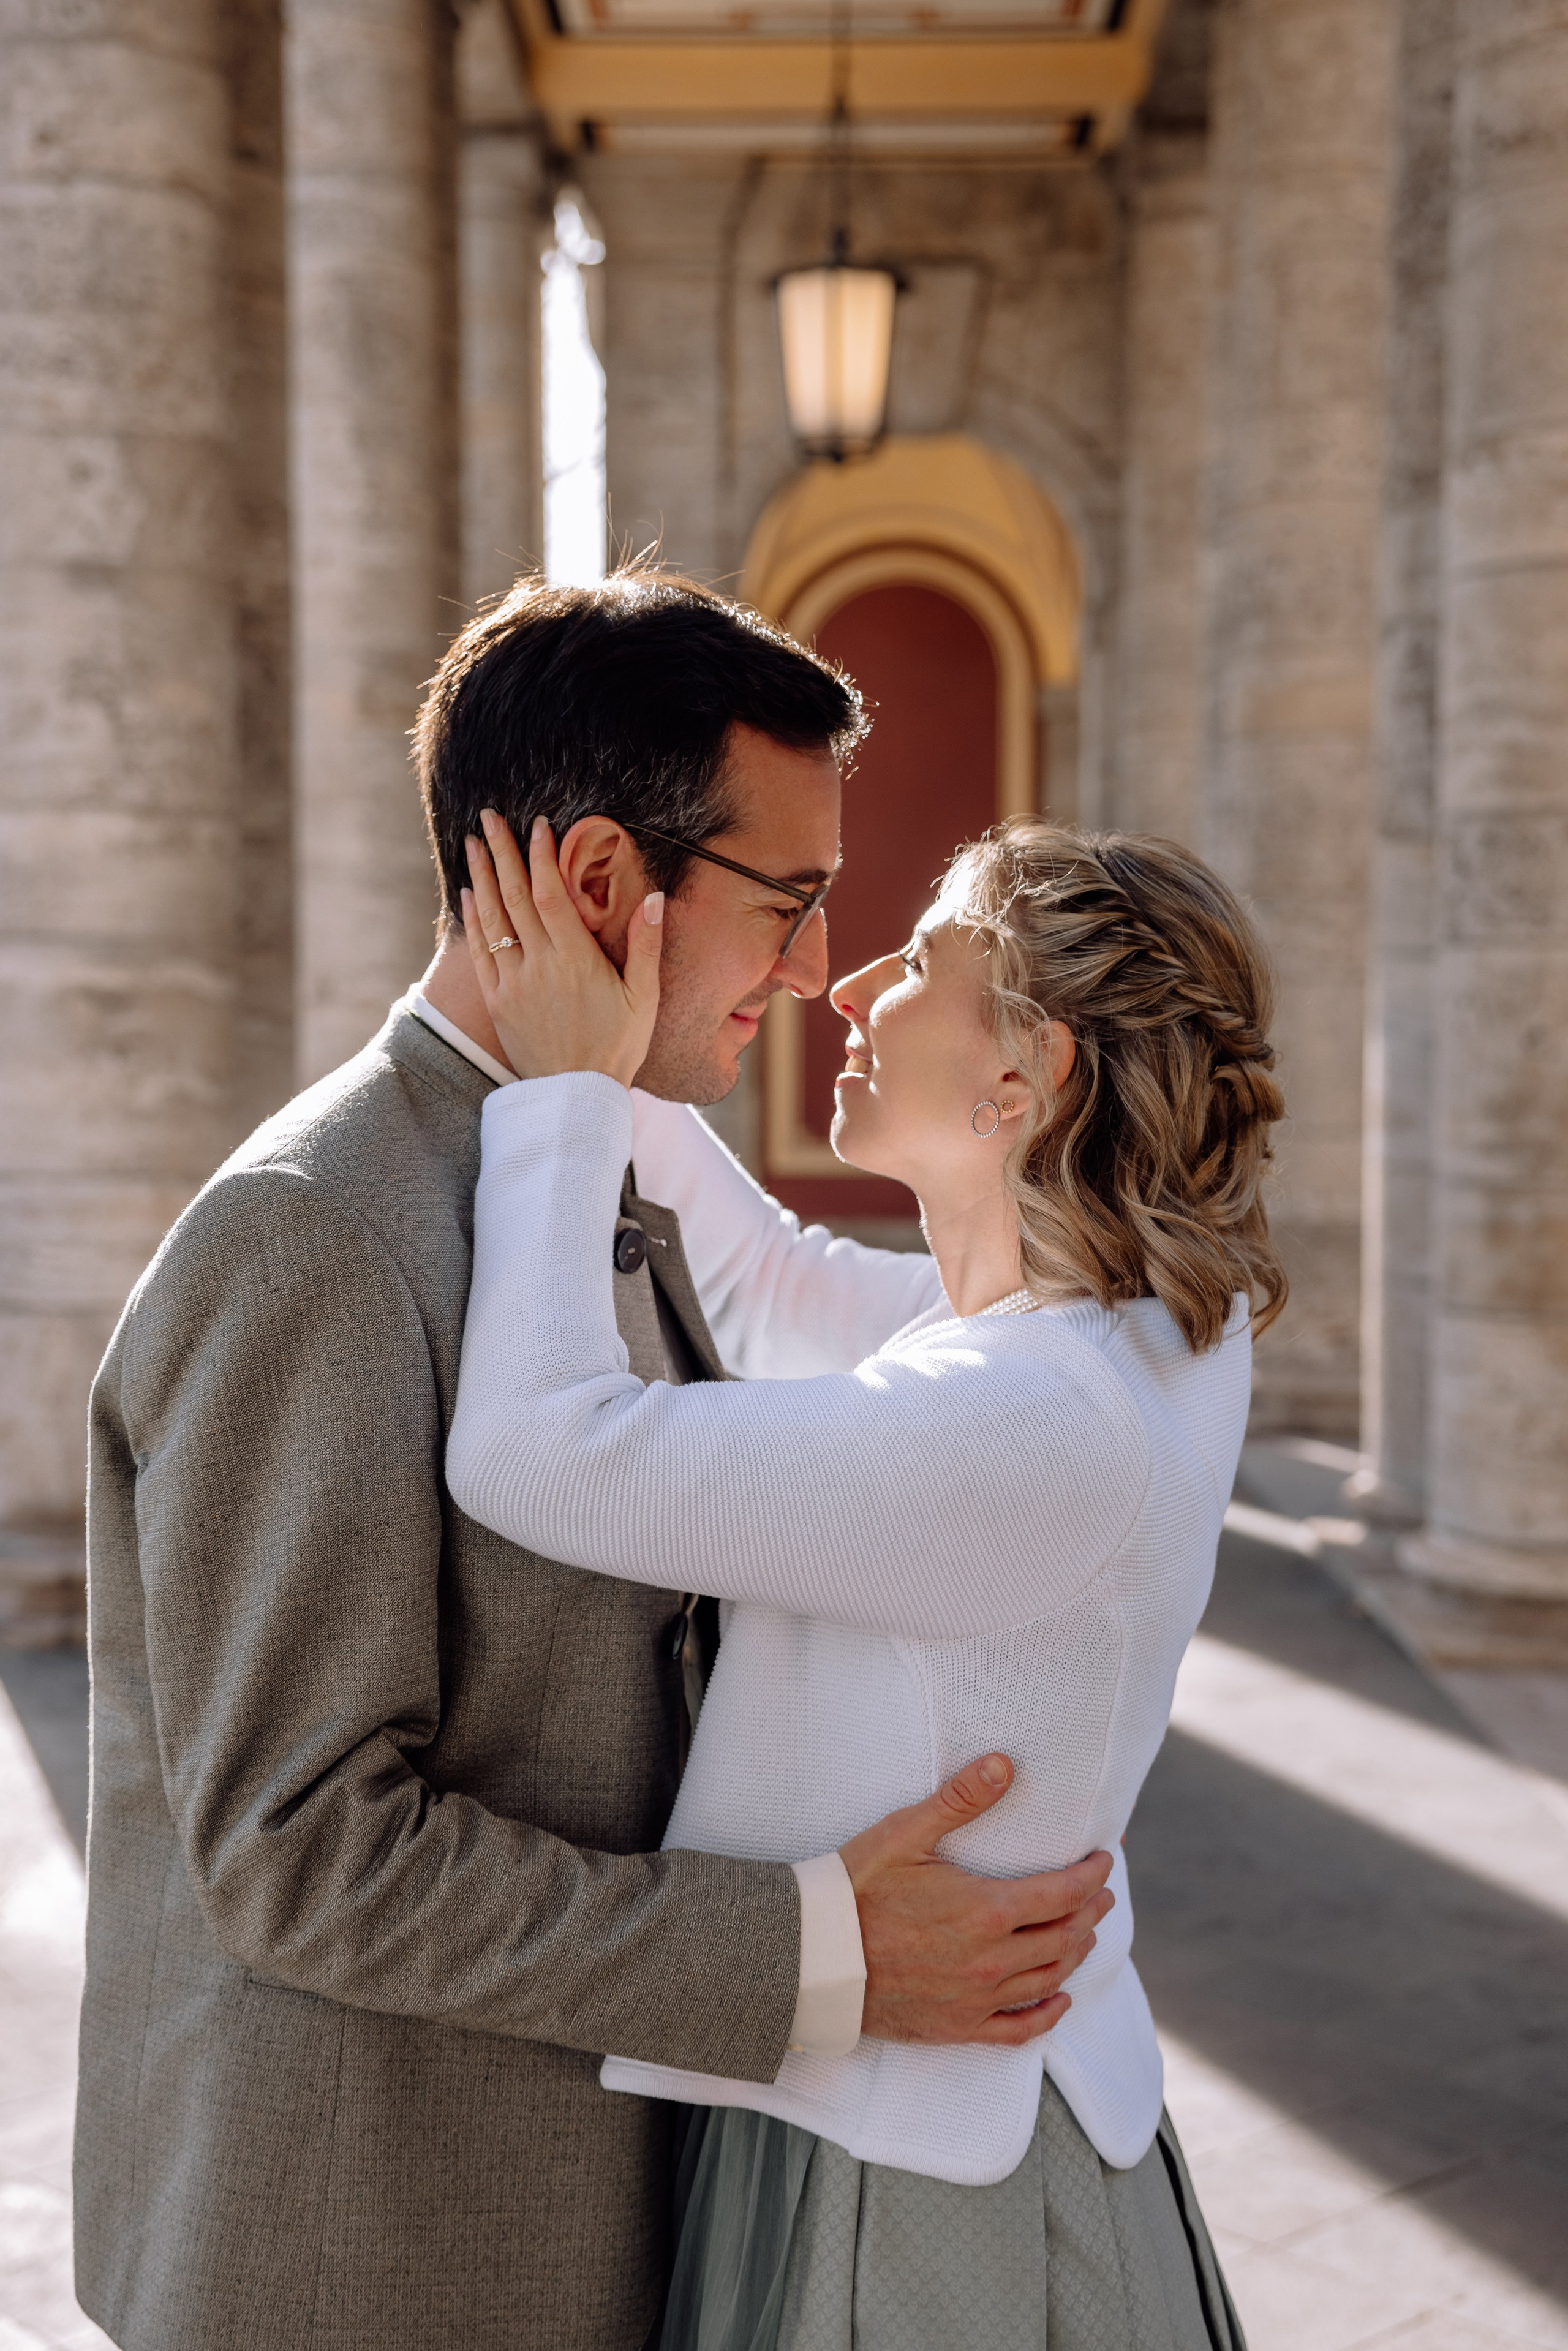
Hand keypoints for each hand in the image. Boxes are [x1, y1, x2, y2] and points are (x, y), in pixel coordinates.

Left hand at [463, 811, 662, 1087]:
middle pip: (515, 895)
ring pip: (492, 918)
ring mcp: (513, 983)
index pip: (551, 893)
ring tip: (473, 843)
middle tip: (490, 817)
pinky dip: (474, 918)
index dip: (541, 855)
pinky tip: (470, 894)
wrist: (575, 1098)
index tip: (537, 825)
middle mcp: (539, 965)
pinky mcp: (497, 1002)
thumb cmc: (617, 1050)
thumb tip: (656, 899)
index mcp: (576, 959)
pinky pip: (480, 951)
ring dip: (481, 875)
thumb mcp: (644, 1000)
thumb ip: (647, 947)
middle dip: (502, 851)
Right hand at [841, 1754, 1113, 2046]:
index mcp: (986, 1910)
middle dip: (1090, 1911)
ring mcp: (977, 1999)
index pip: (1062, 1894)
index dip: (1090, 1876)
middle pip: (1064, 1937)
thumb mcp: (906, 1833)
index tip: (1103, 1861)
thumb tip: (1004, 1763)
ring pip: (1049, 1979)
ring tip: (1086, 1932)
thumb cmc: (857, 1888)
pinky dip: (1048, 2015)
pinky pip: (1019, 2030)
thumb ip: (959, 1799)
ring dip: (1076, 1953)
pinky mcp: (958, 2027)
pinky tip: (1061, 2000)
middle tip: (1102, 1893)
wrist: (815, 1957)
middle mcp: (991, 1960)